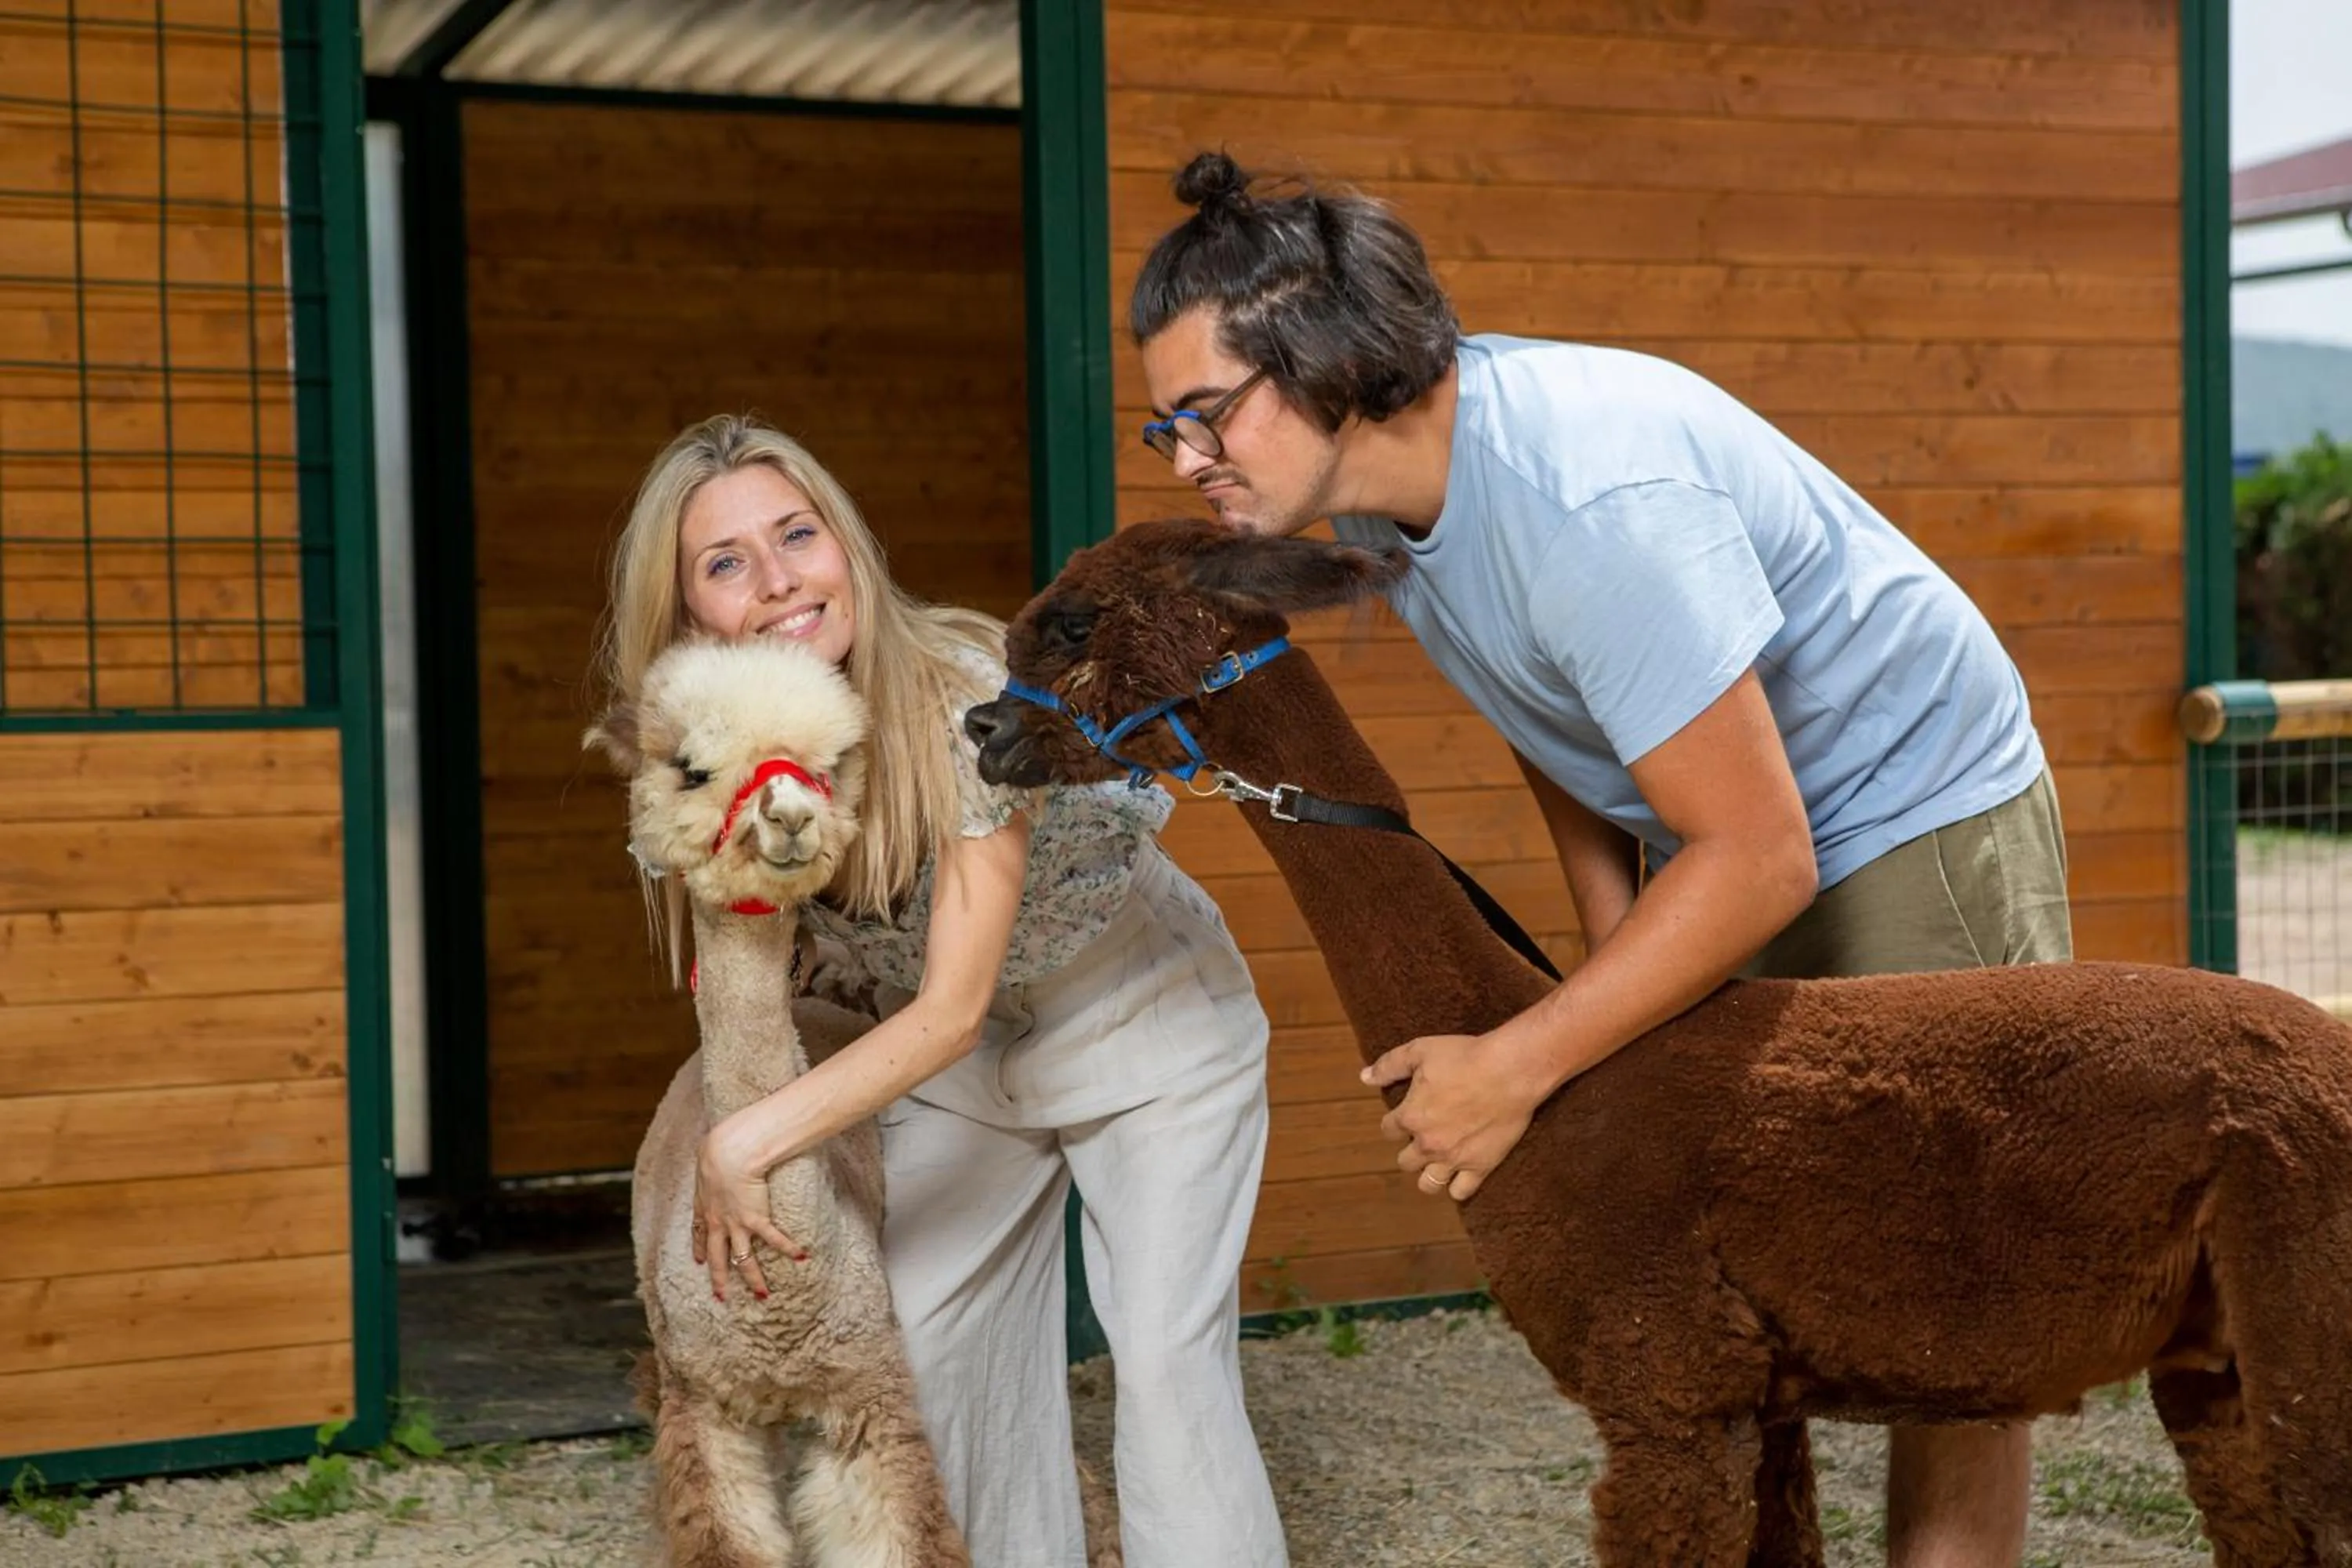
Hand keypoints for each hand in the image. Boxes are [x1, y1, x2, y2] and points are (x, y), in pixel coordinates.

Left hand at [693, 1114, 804, 1301]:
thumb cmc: (718, 1148)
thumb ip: (710, 1163)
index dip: (700, 1249)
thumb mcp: (707, 1158)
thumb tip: (711, 1152)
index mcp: (704, 1206)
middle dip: (720, 1279)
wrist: (730, 1152)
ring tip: (762, 1295)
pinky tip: (801, 1257)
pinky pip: (773, 1239)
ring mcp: (736, 1224)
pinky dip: (788, 1248)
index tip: (700, 1261)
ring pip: (743, 1260)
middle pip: (717, 1257)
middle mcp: (718, 1221)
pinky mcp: (756, 1219)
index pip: (699, 1233)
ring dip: (753, 1279)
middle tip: (722, 1297)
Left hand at [1362, 1032, 1541, 1202]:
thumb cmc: (1464, 1056)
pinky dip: (1457, 1187)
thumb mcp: (1419, 1051)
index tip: (1404, 1115)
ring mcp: (1454, 1159)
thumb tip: (1364, 1077)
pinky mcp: (1481, 1166)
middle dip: (1410, 1150)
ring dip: (1428, 1174)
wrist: (1510, 1071)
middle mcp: (1427, 1144)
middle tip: (1424, 1137)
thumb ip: (1389, 1066)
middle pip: (1405, 1161)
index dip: (1395, 1122)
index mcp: (1410, 1117)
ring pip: (1429, 1184)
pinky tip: (1460, 1176)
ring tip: (1436, 1163)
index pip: (1388, 1130)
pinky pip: (1461, 1191)